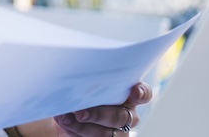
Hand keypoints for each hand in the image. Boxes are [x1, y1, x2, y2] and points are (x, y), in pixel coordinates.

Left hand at [17, 82, 151, 136]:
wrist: (66, 111)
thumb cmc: (80, 91)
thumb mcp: (85, 81)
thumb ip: (90, 80)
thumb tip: (77, 77)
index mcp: (128, 95)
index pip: (144, 94)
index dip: (141, 93)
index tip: (134, 91)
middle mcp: (127, 114)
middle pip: (120, 117)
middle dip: (98, 115)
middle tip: (80, 112)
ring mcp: (117, 131)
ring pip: (106, 134)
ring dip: (82, 127)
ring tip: (64, 117)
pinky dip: (75, 131)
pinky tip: (65, 123)